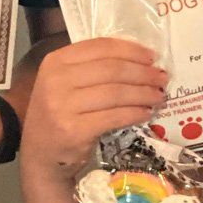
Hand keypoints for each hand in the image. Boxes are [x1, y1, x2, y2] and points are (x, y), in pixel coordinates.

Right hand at [21, 37, 168, 176]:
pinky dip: (134, 113)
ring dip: (143, 94)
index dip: (130, 50)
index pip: (100, 47)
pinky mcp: (75, 130)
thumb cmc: (59, 115)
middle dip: (142, 73)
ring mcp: (63, 106)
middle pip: (112, 69)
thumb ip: (92, 68)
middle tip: (162, 78)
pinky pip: (114, 117)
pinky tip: (146, 113)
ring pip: (116, 93)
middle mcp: (56, 80)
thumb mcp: (65, 83)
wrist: (41, 155)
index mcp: (56, 61)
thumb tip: (140, 60)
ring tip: (158, 96)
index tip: (152, 57)